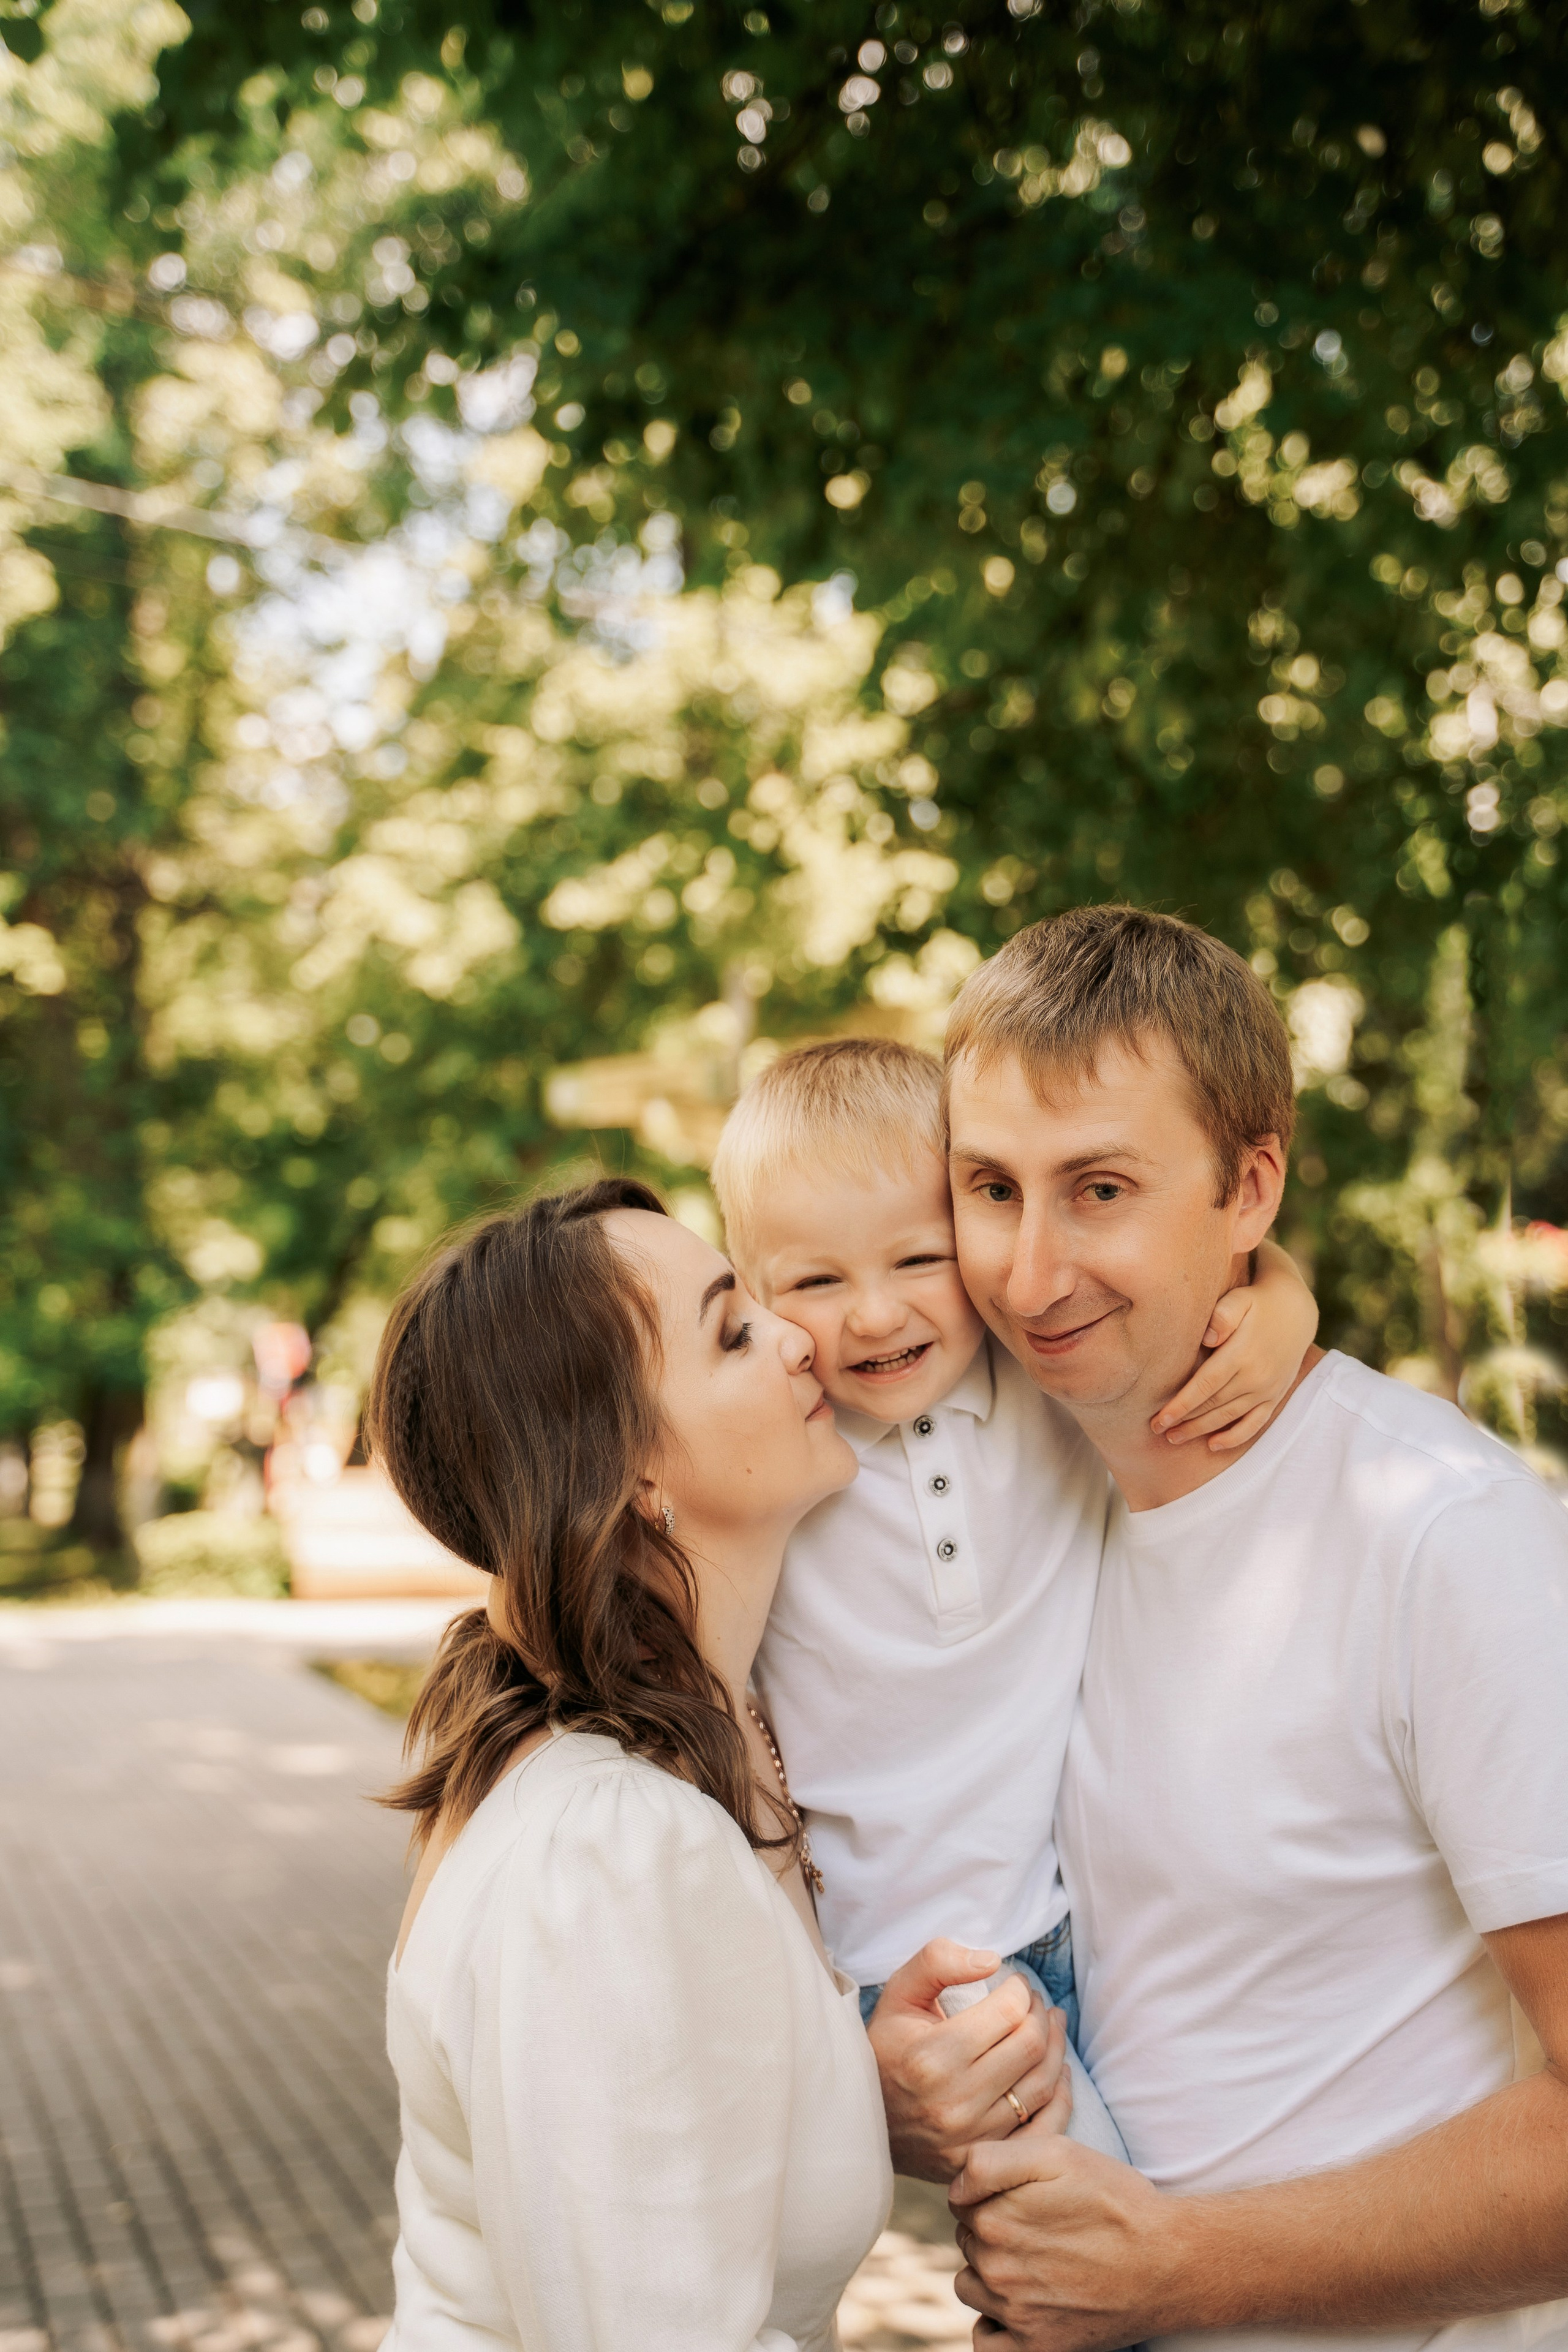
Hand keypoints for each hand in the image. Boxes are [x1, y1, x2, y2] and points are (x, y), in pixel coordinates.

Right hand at [866, 1940, 1066, 2182]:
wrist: (866, 2117)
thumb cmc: (887, 2046)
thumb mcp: (899, 1992)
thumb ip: (938, 1961)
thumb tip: (991, 1960)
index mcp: (931, 2057)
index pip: (1008, 2012)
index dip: (1020, 1989)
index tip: (1015, 1982)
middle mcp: (954, 2102)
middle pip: (1030, 2046)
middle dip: (1041, 2014)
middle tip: (1035, 2002)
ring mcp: (971, 2139)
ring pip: (1042, 2086)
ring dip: (1055, 2047)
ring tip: (1051, 2024)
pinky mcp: (984, 2161)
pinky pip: (1042, 2128)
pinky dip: (1059, 2096)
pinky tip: (1057, 2070)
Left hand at [950, 2128, 1181, 2350]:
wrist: (1170, 2262)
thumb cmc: (1114, 2200)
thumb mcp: (1056, 2153)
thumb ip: (990, 2160)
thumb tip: (955, 2189)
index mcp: (993, 2218)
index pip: (962, 2200)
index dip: (992, 2192)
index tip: (1027, 2196)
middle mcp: (996, 2268)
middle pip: (968, 2241)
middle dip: (993, 2231)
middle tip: (1042, 2228)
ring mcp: (1014, 2313)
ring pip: (972, 2285)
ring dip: (992, 2275)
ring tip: (1038, 2262)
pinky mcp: (1036, 2349)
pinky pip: (985, 2342)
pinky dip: (995, 2326)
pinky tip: (1021, 2307)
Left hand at [1151, 1237, 1315, 1453]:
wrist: (1296, 1311)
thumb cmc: (1257, 1303)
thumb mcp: (1239, 1300)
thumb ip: (1222, 1316)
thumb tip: (1206, 1339)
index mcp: (1241, 1354)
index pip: (1204, 1386)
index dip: (1180, 1405)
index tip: (1159, 1419)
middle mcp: (1255, 1377)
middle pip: (1213, 1405)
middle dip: (1184, 1421)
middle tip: (1157, 1430)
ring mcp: (1267, 1390)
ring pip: (1229, 1417)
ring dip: (1201, 1431)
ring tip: (1174, 1439)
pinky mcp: (1274, 1396)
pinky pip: (1254, 1423)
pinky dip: (1234, 1437)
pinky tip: (1213, 1445)